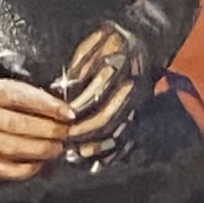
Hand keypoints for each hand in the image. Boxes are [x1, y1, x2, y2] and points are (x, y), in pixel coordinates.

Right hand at [0, 82, 69, 182]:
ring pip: (15, 148)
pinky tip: (39, 162)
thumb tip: (60, 111)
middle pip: (20, 125)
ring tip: (56, 147)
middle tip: (65, 132)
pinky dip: (28, 167)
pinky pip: (8, 169)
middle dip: (49, 130)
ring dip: (42, 149)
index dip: (48, 107)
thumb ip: (27, 96)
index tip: (68, 114)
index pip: (21, 97)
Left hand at [58, 22, 153, 160]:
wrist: (144, 39)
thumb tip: (59, 88)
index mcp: (123, 61)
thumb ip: (80, 63)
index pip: (101, 88)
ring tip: (75, 153)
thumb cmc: (111, 40)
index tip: (64, 113)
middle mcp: (135, 84)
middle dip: (85, 130)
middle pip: (110, 114)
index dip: (81, 103)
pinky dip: (111, 152)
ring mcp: (140, 101)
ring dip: (96, 145)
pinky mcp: (140, 113)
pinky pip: (128, 138)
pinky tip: (93, 162)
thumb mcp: (96, 39)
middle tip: (65, 138)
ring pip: (119, 130)